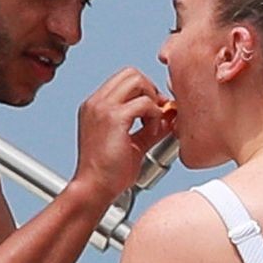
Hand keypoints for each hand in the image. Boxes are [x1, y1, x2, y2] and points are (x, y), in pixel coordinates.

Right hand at [72, 68, 174, 206]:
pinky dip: (154, 115)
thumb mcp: (132, 143)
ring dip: (152, 100)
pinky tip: (152, 132)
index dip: (144, 90)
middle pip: (131, 73)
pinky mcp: (114, 119)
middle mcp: (96, 103)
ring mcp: (102, 108)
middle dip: (150, 90)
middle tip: (156, 113)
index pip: (123, 79)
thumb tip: (169, 117)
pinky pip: (145, 103)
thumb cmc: (108, 173)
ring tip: (152, 124)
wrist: (94, 189)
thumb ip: (149, 127)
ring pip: (137, 81)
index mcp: (95, 107)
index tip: (153, 110)